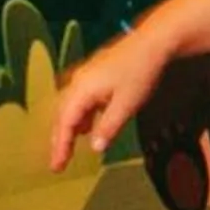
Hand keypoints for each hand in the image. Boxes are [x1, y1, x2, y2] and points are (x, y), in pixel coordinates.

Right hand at [47, 28, 169, 170]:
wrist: (153, 42)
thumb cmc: (140, 74)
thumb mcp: (126, 105)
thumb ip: (108, 128)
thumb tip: (95, 148)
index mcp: (81, 91)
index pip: (65, 124)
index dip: (60, 147)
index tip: (57, 167)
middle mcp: (77, 83)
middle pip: (62, 115)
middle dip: (59, 140)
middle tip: (58, 162)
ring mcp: (85, 76)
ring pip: (70, 107)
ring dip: (68, 128)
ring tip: (69, 147)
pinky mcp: (94, 74)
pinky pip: (79, 100)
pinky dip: (80, 117)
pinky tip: (88, 126)